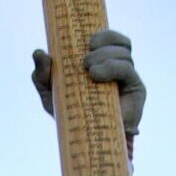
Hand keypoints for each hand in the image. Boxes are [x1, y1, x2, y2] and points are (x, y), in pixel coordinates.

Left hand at [31, 29, 145, 138]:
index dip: (105, 33)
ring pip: (124, 54)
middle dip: (103, 43)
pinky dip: (112, 67)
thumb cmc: (70, 115)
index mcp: (104, 62)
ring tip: (89, 71)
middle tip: (84, 60)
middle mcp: (119, 68)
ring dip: (105, 56)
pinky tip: (96, 75)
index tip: (88, 39)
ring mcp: (129, 79)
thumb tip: (38, 52)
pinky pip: (128, 69)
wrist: (86, 141)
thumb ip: (42, 74)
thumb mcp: (51, 94)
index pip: (113, 39)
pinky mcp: (137, 91)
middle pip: (122, 43)